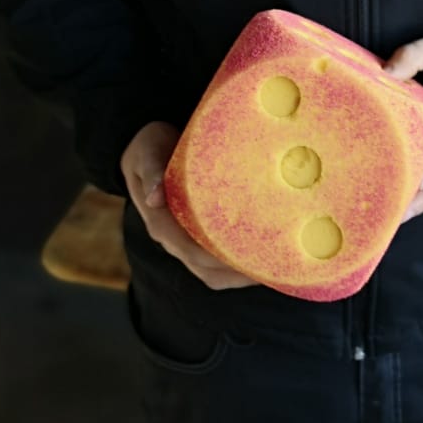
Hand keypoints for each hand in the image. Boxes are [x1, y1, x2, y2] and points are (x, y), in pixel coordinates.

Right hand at [121, 121, 256, 290]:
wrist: (148, 151)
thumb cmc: (150, 147)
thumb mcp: (147, 151)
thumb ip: (152, 171)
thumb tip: (154, 196)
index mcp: (160, 221)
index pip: (189, 249)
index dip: (217, 257)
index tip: (248, 255)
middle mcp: (173, 239)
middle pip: (206, 269)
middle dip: (238, 271)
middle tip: (273, 264)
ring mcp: (185, 242)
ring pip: (214, 273)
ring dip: (242, 275)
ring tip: (275, 268)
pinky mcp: (198, 238)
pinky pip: (218, 265)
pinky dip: (240, 269)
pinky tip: (266, 261)